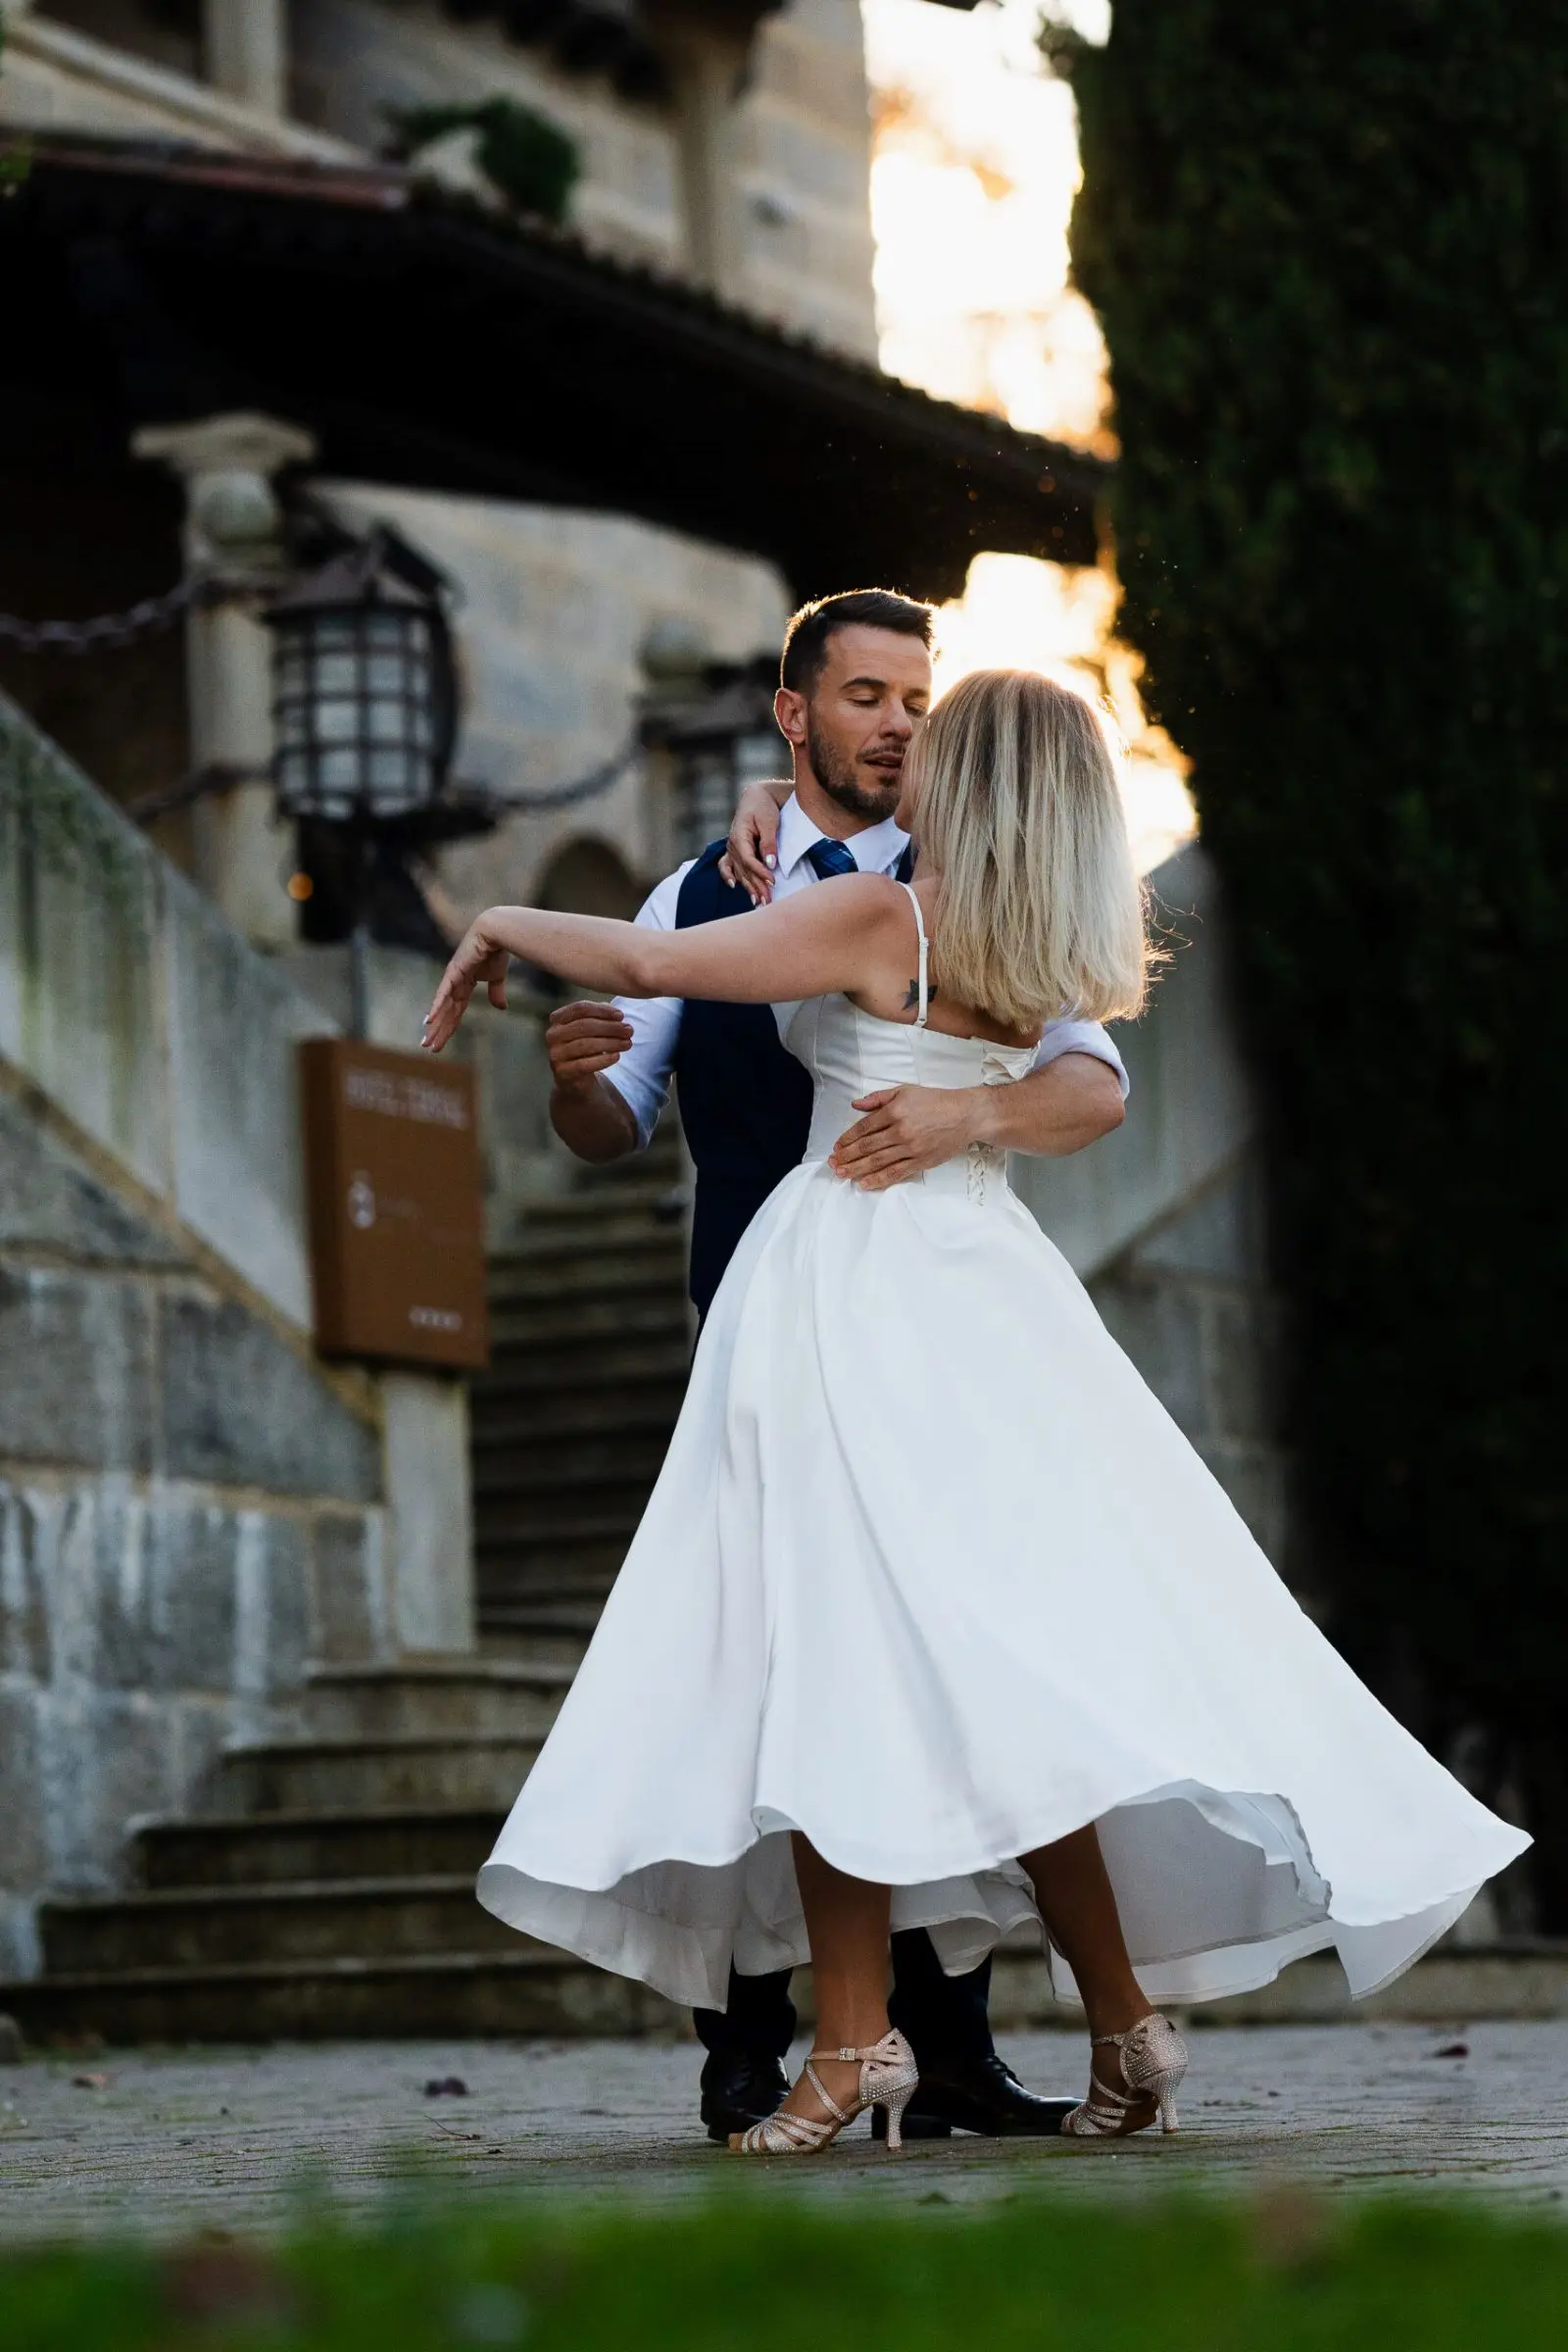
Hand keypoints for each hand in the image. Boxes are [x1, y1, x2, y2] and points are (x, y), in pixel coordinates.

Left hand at [422, 919, 509, 1052]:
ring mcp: (452, 978)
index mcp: (464, 985)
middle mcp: (455, 983)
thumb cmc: (497, 951)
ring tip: (427, 1040)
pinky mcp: (453, 972)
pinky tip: (429, 1021)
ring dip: (435, 1025)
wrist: (496, 933)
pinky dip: (436, 1007)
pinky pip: (444, 994)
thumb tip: (501, 1008)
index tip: (441, 1041)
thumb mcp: (497, 977)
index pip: (455, 1011)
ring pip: (442, 1007)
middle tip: (429, 1047)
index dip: (449, 1027)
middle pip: (446, 1013)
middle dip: (438, 1030)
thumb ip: (496, 992)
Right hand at [546, 1000, 633, 1095]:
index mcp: (558, 1019)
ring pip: (585, 1045)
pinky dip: (603, 1060)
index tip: (621, 1016)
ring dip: (610, 1043)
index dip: (602, 1010)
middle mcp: (553, 1035)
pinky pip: (584, 1064)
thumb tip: (617, 1015)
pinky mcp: (562, 1072)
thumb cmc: (585, 1048)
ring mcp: (555, 1054)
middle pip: (584, 1026)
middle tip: (629, 1030)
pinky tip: (616, 1056)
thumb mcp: (591, 1029)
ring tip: (628, 1043)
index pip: (580, 1008)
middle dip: (610, 1027)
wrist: (575, 1079)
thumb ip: (601, 1017)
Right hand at [718, 779, 788, 903]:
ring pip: (739, 872)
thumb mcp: (769, 822)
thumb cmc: (764, 807)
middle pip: (744, 870)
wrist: (757, 797)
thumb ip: (769, 843)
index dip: (760, 873)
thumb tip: (771, 863)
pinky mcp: (735, 851)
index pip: (748, 860)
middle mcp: (732, 845)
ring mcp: (732, 849)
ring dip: (748, 888)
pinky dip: (729, 877)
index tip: (773, 882)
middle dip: (757, 887)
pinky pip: (727, 867)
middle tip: (769, 901)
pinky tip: (734, 886)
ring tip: (758, 902)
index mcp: (739, 836)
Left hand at [828, 1084, 985, 1190]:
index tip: (837, 1146)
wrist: (966, 1115)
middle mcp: (900, 1130)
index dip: (847, 1139)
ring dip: (856, 1169)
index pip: (864, 1128)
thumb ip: (878, 1098)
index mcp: (895, 1111)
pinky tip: (864, 1183)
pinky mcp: (921, 1161)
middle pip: (867, 1147)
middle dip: (847, 1156)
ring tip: (842, 1174)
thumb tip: (855, 1105)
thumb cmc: (936, 1101)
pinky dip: (878, 1179)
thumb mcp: (905, 1091)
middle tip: (832, 1163)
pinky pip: (896, 1173)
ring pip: (877, 1162)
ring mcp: (911, 1148)